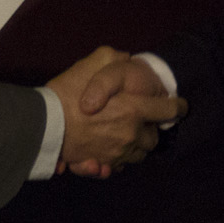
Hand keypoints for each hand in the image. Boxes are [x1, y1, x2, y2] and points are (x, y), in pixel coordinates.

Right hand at [47, 46, 184, 177]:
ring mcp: (118, 153)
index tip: (180, 106)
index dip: (177, 106)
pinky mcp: (103, 165)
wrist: (42, 124)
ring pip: (138, 153)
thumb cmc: (67, 92)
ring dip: (135, 144)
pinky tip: (108, 150)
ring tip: (123, 134)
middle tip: (140, 120)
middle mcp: (131, 134)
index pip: (168, 110)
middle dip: (150, 129)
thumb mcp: (93, 62)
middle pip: (154, 137)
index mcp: (134, 109)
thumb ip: (115, 58)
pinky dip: (118, 158)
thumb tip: (127, 57)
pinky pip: (120, 165)